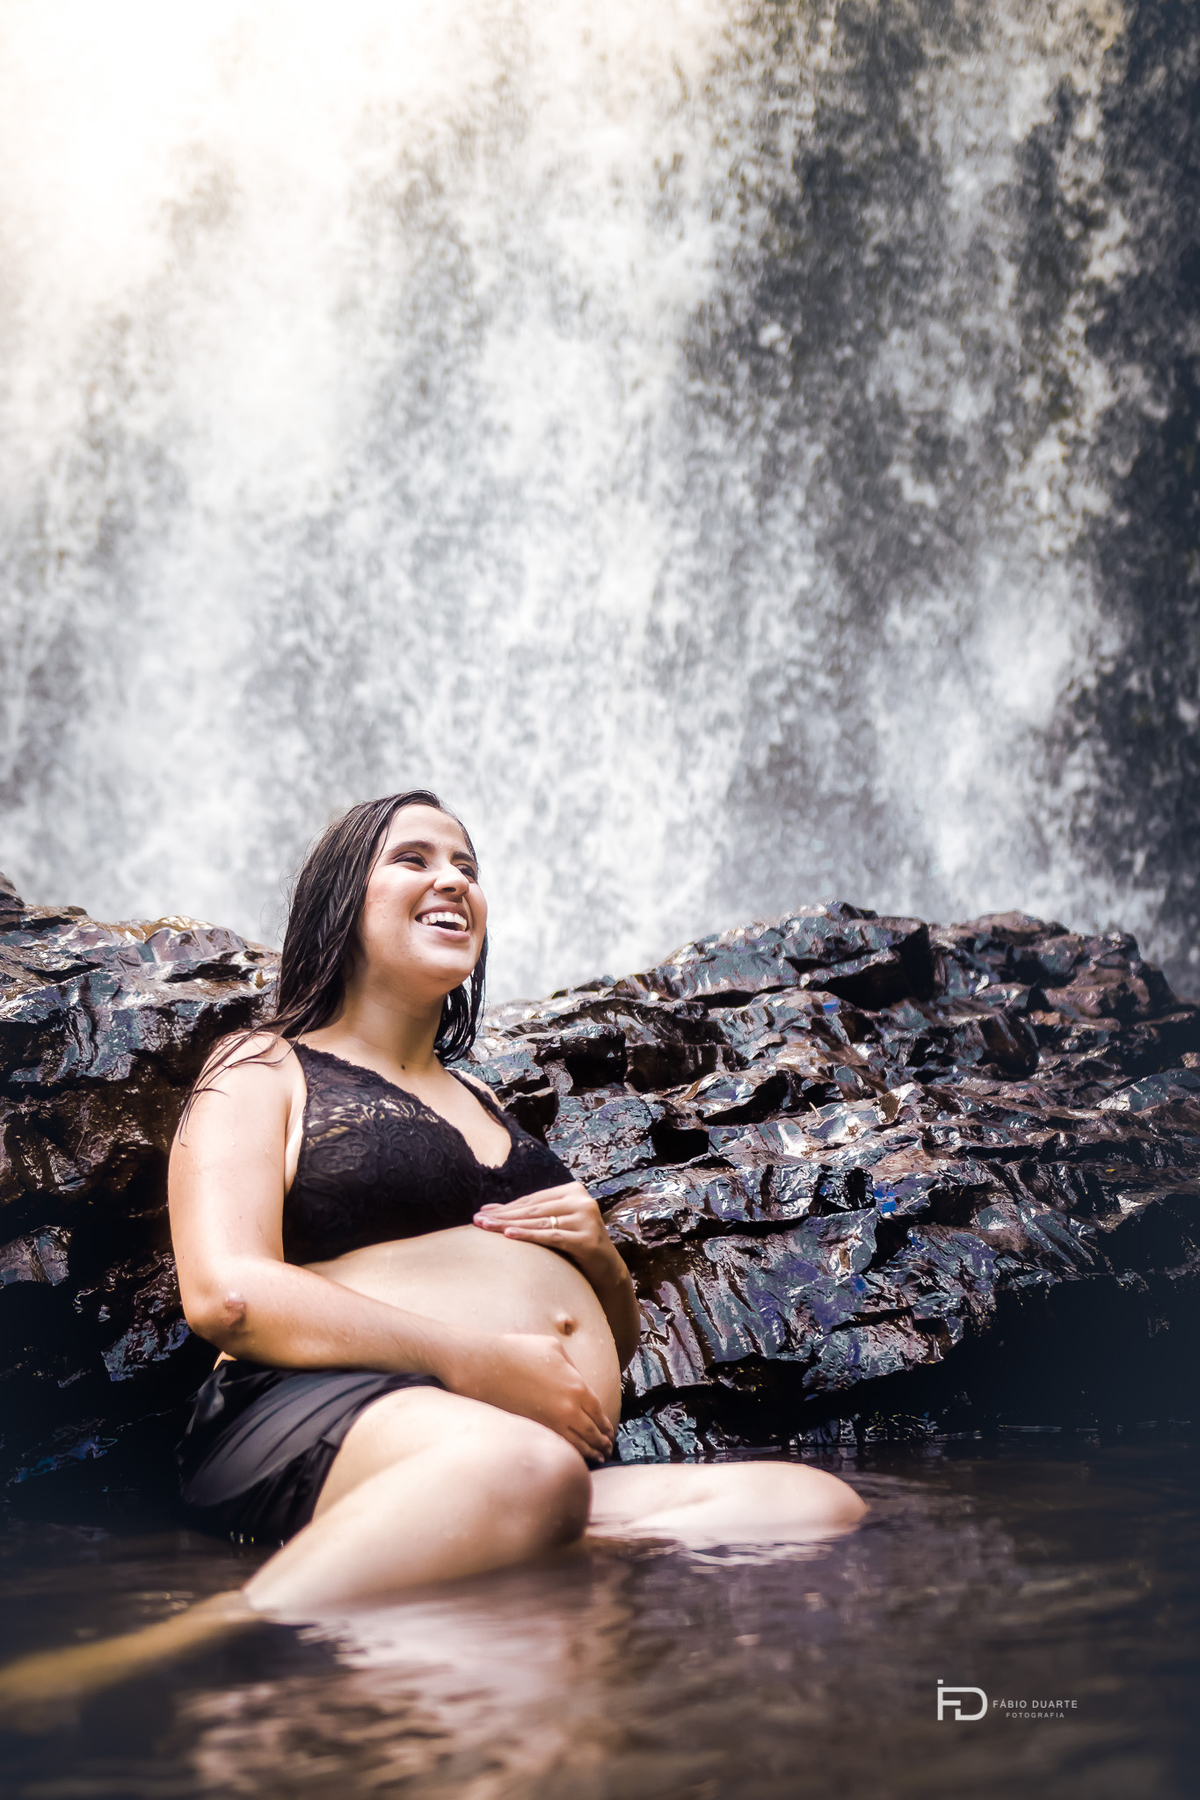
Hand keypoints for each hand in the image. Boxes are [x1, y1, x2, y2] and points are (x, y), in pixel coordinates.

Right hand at [442, 1330, 614, 1460]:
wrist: (485, 1366)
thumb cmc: (518, 1352)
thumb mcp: (554, 1349)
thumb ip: (573, 1367)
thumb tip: (579, 1382)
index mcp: (577, 1387)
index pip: (599, 1413)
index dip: (605, 1426)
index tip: (609, 1433)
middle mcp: (568, 1409)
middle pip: (592, 1432)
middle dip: (601, 1442)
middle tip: (607, 1449)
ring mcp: (550, 1424)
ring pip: (578, 1445)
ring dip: (590, 1453)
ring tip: (597, 1458)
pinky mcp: (533, 1432)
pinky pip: (558, 1447)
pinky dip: (569, 1454)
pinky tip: (573, 1456)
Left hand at [473, 1181, 624, 1288]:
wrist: (606, 1271)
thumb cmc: (574, 1247)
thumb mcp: (552, 1226)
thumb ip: (526, 1215)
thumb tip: (486, 1208)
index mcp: (573, 1191)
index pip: (532, 1200)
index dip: (506, 1207)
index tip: (481, 1213)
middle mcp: (582, 1200)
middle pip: (534, 1209)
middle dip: (503, 1216)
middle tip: (478, 1221)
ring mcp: (587, 1219)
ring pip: (540, 1221)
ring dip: (510, 1225)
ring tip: (487, 1228)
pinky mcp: (588, 1239)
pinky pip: (552, 1236)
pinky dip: (529, 1235)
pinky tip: (509, 1235)